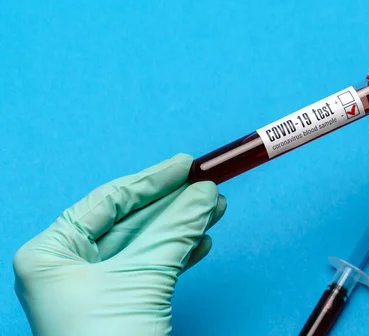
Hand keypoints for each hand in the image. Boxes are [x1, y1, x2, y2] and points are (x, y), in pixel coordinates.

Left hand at [13, 154, 225, 335]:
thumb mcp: (144, 275)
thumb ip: (176, 227)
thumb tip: (205, 192)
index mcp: (52, 253)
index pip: (108, 201)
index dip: (151, 180)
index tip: (186, 164)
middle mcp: (69, 266)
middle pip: (131, 220)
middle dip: (174, 204)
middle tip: (208, 185)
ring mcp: (95, 287)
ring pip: (147, 243)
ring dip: (184, 226)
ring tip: (216, 208)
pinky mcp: (120, 304)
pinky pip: (153, 266)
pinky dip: (181, 252)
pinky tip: (204, 240)